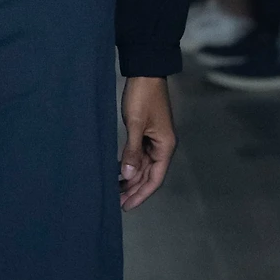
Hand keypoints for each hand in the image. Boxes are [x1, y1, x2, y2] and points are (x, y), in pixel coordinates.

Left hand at [119, 76, 176, 210]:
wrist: (145, 73)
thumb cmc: (142, 97)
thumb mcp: (135, 124)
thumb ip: (132, 151)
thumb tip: (128, 175)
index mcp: (165, 146)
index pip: (155, 179)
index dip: (141, 194)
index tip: (126, 206)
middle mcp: (162, 146)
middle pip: (149, 175)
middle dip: (133, 189)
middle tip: (115, 202)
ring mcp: (154, 140)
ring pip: (143, 167)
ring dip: (130, 179)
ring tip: (114, 190)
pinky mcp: (146, 133)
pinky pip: (139, 156)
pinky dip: (129, 165)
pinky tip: (117, 171)